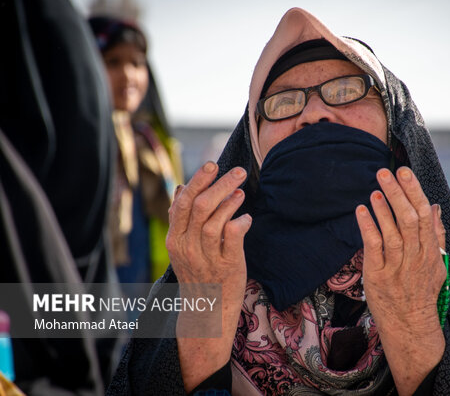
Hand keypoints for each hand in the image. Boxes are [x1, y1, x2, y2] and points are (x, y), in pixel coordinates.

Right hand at [166, 161, 250, 390]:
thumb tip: (178, 187)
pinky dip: (240, 223)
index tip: (212, 164)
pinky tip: (246, 217)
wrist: (207, 312)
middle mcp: (188, 247)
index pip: (183, 203)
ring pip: (214, 221)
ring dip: (230, 202)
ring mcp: (206, 258)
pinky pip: (233, 239)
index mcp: (175, 238)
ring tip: (241, 192)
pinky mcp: (227, 267)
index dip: (198, 181)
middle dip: (219, 185)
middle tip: (238, 171)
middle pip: (201, 207)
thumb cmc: (198, 272)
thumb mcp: (182, 246)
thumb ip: (181, 217)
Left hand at [355, 167, 445, 394]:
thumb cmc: (422, 291)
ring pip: (392, 232)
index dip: (414, 192)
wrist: (411, 326)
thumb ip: (436, 234)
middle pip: (408, 220)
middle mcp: (416, 258)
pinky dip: (367, 227)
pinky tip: (361, 210)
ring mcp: (397, 267)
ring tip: (375, 189)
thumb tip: (435, 206)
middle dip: (397, 194)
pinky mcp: (378, 276)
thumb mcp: (437, 264)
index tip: (405, 172)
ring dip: (383, 209)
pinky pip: (373, 248)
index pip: (424, 215)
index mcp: (430, 251)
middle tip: (384, 172)